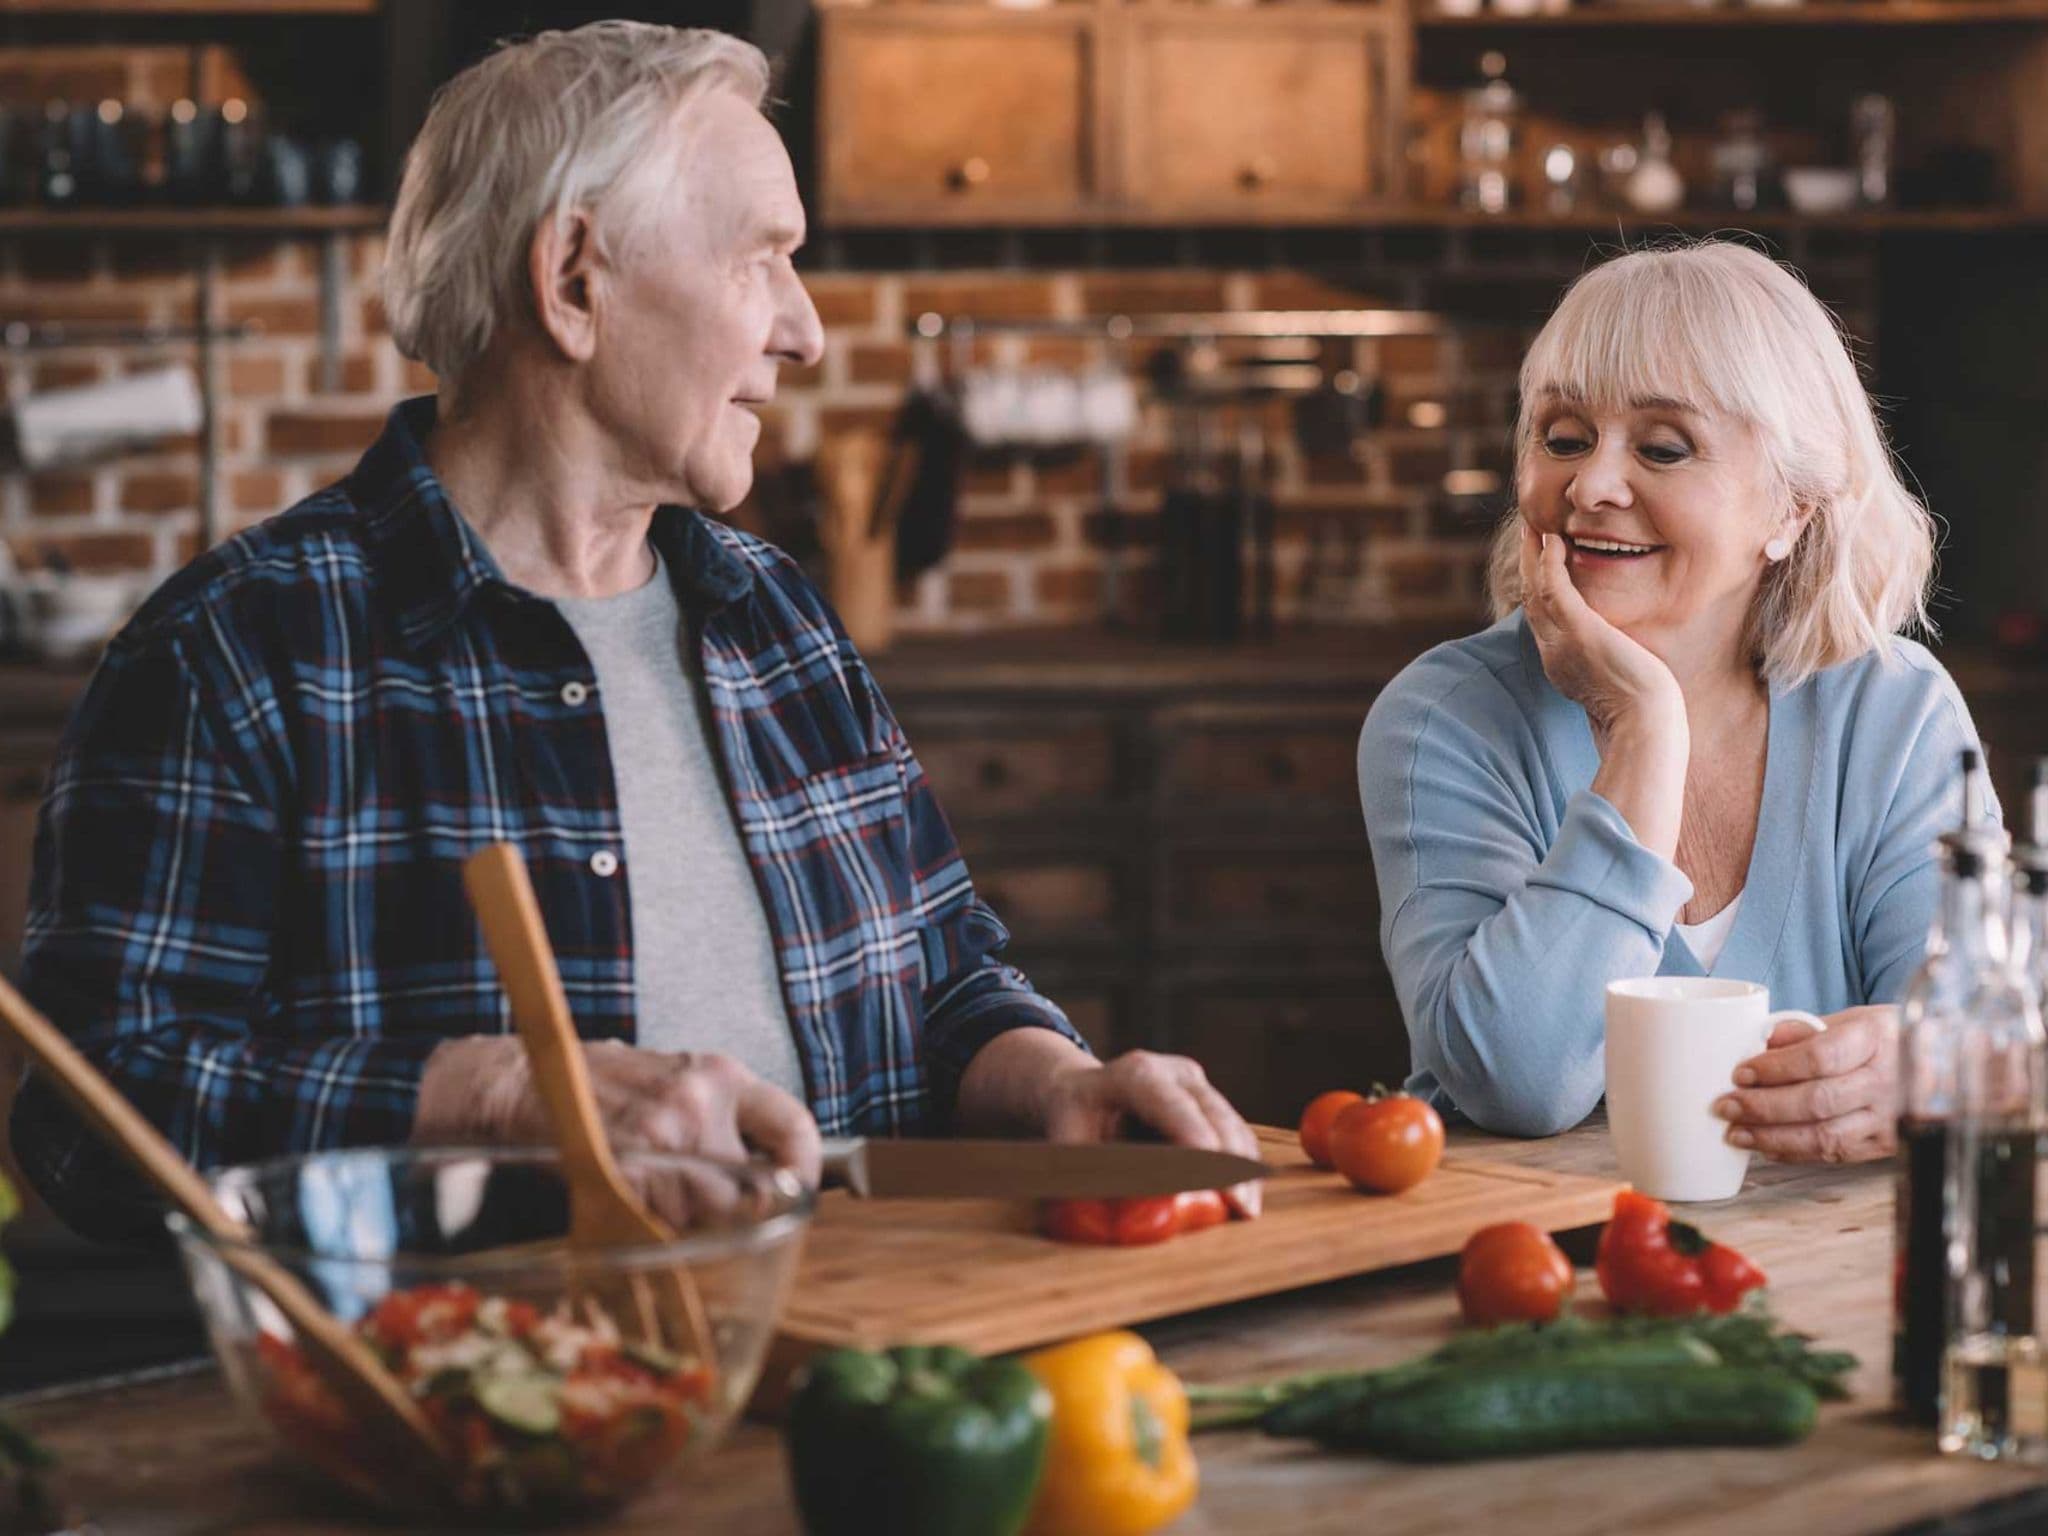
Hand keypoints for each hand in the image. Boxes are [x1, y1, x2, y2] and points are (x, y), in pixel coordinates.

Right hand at [414, 1035, 822, 1185]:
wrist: (521, 1080)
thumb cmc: (599, 1084)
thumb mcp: (674, 1078)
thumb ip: (720, 1119)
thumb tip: (765, 1176)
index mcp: (720, 1076)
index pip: (794, 1125)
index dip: (805, 1168)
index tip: (797, 1189)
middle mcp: (699, 1103)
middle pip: (750, 1190)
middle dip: (733, 1212)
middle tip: (706, 1209)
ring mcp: (661, 1138)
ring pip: (705, 1214)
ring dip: (688, 1222)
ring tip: (656, 1197)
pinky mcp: (624, 1170)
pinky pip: (659, 1222)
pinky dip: (650, 1225)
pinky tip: (630, 1201)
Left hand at [1040, 1050, 1264, 1217]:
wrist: (1081, 1091)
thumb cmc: (1073, 1122)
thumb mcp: (1069, 1146)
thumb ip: (1094, 1178)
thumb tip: (1118, 1221)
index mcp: (1135, 1073)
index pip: (1173, 1105)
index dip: (1196, 1140)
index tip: (1216, 1177)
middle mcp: (1173, 1071)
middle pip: (1214, 1115)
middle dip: (1230, 1163)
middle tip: (1241, 1208)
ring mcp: (1196, 1083)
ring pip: (1232, 1124)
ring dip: (1244, 1168)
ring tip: (1247, 1209)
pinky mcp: (1210, 1101)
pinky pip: (1235, 1132)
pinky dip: (1242, 1164)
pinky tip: (1245, 1196)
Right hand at [1518, 521, 1683, 736]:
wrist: (1644, 726)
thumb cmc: (1642, 712)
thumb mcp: (1617, 682)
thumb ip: (1609, 664)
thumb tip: (1622, 656)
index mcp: (1560, 663)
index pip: (1541, 617)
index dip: (1537, 586)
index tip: (1541, 563)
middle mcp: (1552, 650)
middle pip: (1530, 598)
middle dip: (1527, 564)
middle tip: (1528, 532)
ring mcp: (1561, 641)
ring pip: (1535, 588)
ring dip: (1531, 555)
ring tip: (1534, 527)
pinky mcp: (1578, 631)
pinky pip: (1554, 588)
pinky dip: (1549, 563)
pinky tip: (1553, 541)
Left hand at [1712, 1006, 1897, 1163]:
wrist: (1941, 1064)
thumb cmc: (1887, 1038)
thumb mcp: (1852, 1019)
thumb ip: (1806, 1029)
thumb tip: (1760, 1038)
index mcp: (1875, 1038)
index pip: (1819, 1057)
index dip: (1776, 1068)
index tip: (1740, 1073)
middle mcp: (1887, 1080)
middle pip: (1817, 1101)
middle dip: (1764, 1107)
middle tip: (1726, 1106)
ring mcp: (1890, 1117)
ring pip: (1825, 1135)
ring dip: (1773, 1138)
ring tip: (1736, 1133)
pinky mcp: (1886, 1144)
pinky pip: (1836, 1154)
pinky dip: (1796, 1152)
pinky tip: (1767, 1147)